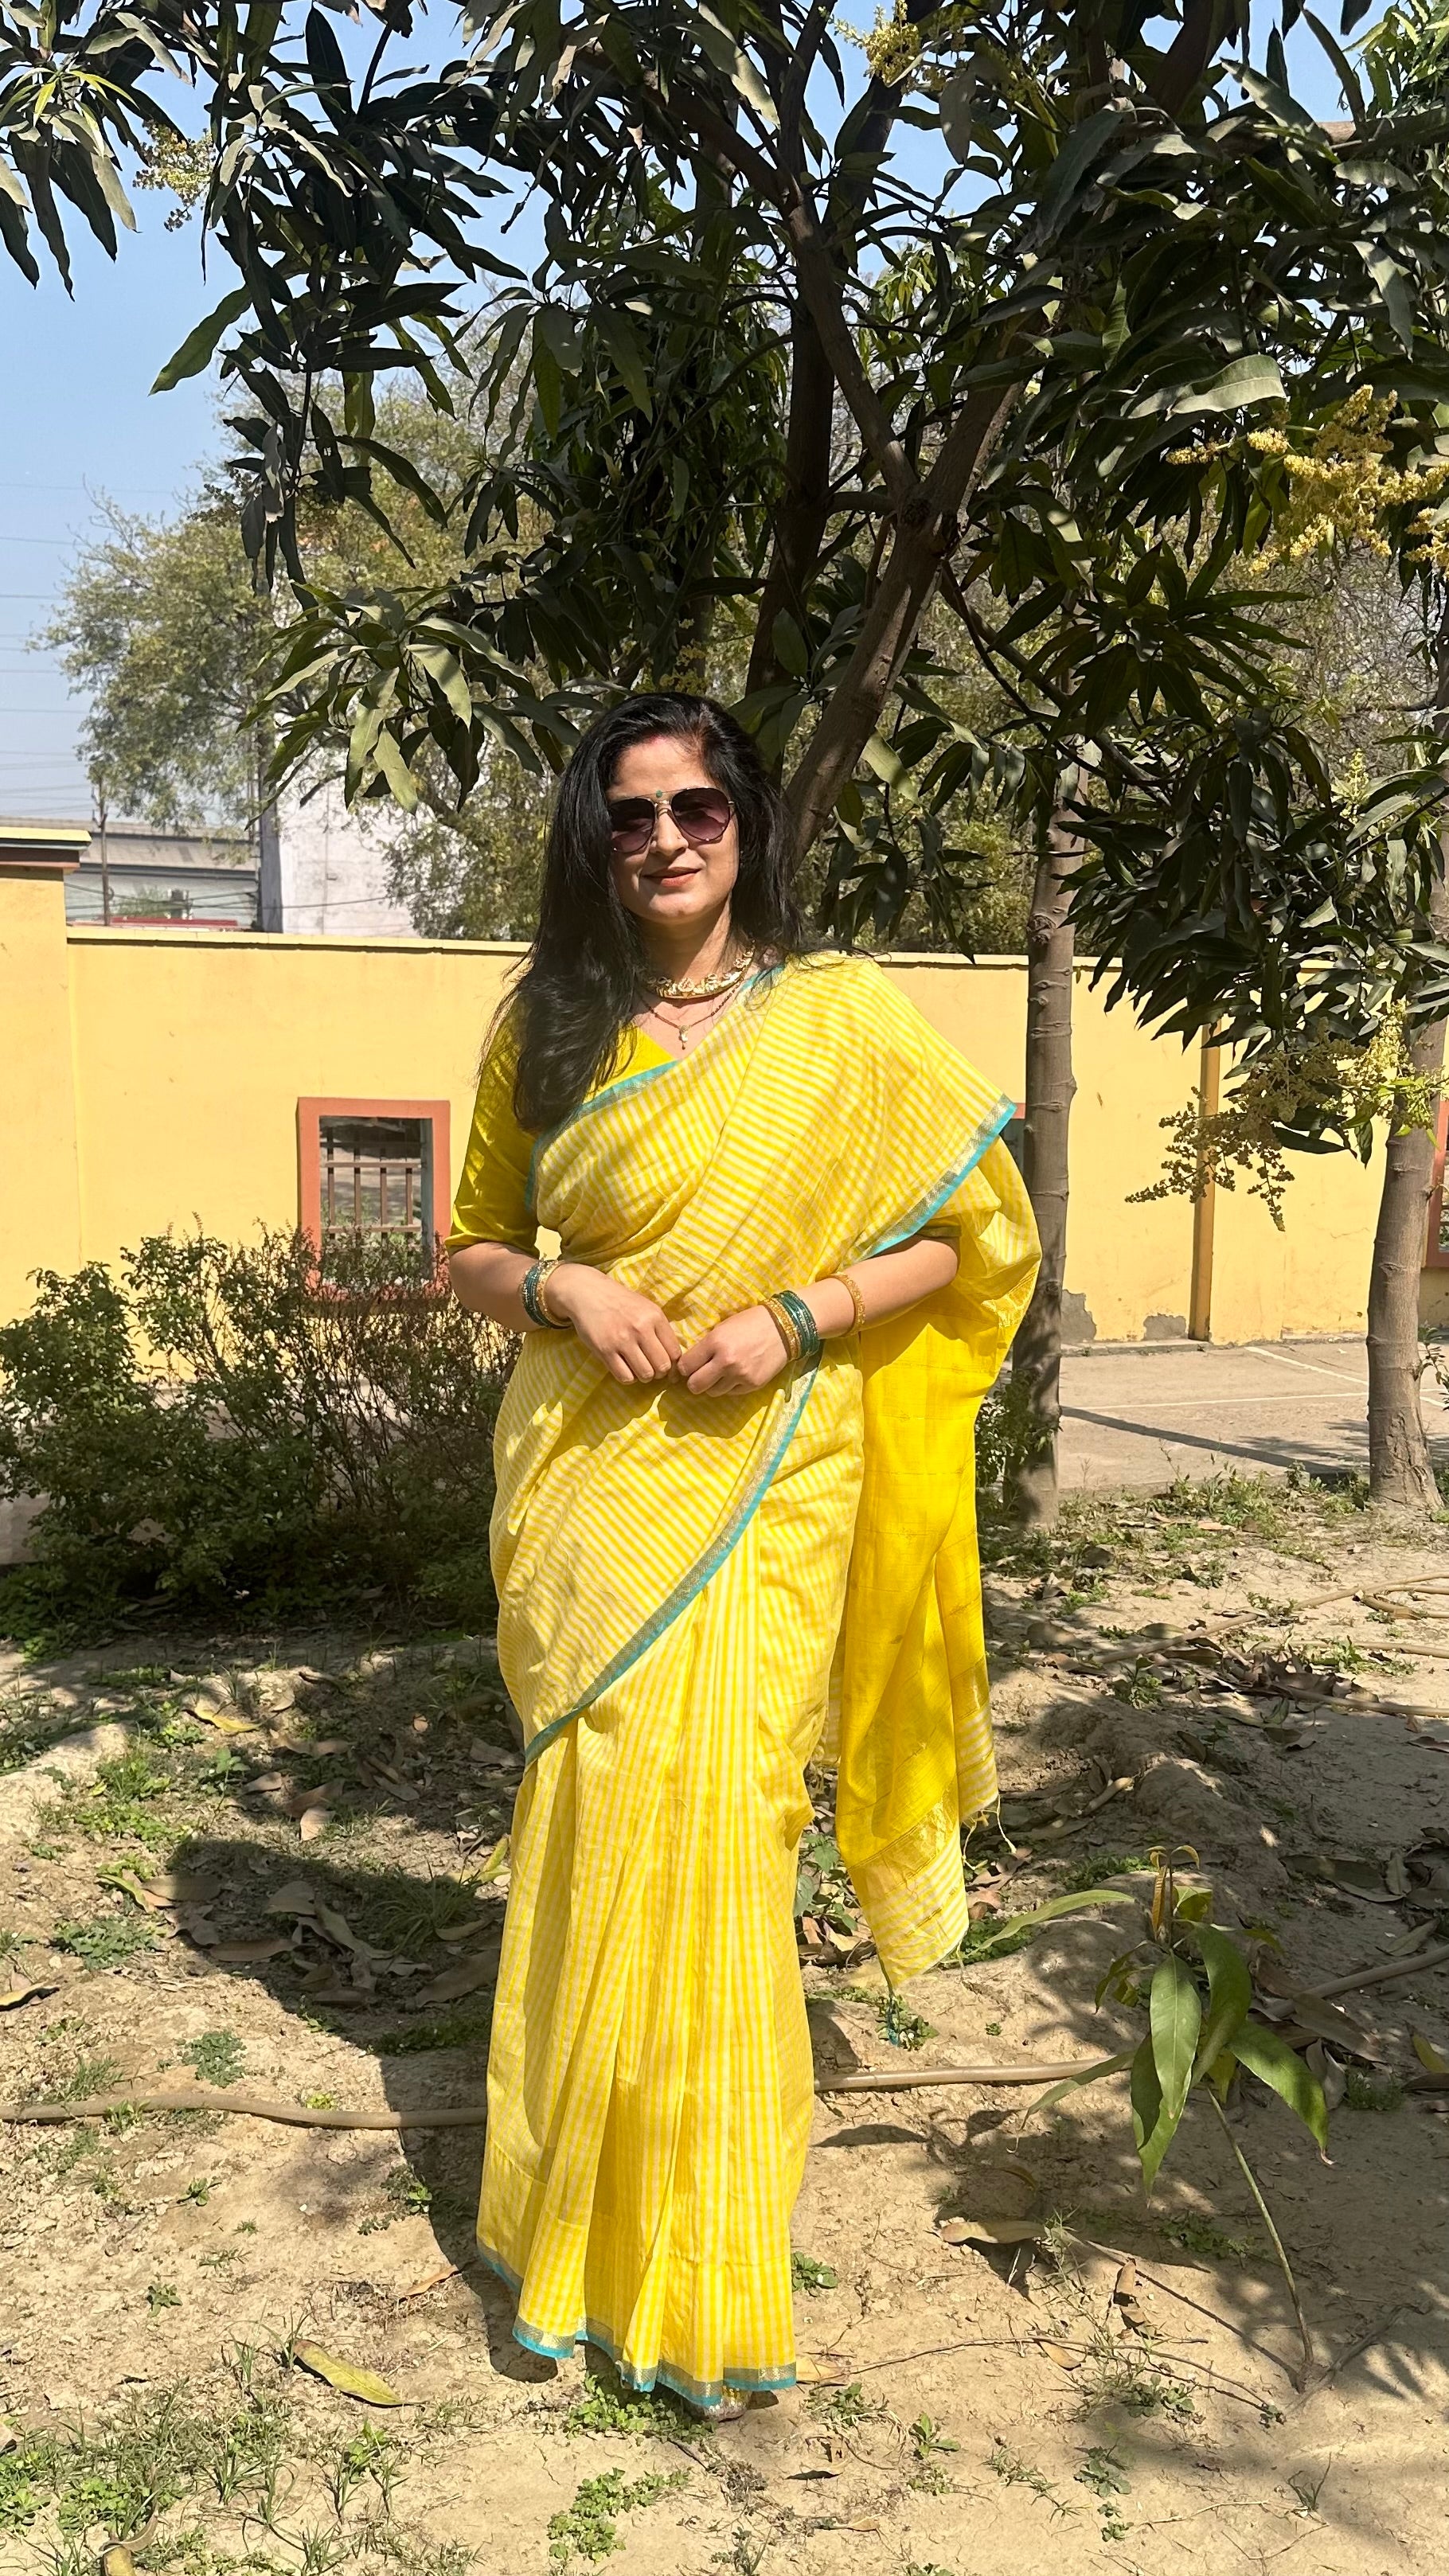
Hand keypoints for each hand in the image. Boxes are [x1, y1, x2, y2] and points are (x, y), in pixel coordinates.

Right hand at [547, 1263, 681, 1385]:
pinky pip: (625, 1377)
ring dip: (644, 1376)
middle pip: (662, 1366)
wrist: (588, 1293)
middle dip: (659, 1372)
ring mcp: (622, 1340)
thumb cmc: (620, 1302)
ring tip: (638, 1367)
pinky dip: (628, 1377)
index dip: (673, 1363)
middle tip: (651, 1367)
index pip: (675, 1351)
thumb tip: (675, 1359)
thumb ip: (661, 1329)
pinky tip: (625, 1367)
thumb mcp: (646, 1308)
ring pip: (645, 1374)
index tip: (666, 1365)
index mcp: (655, 1317)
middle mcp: (641, 1328)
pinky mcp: (605, 1350)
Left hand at [676, 1304, 790, 1396]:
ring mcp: (740, 1375)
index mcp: (715, 1342)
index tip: (689, 1367)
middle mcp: (725, 1361)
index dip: (685, 1368)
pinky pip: (731, 1393)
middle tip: (700, 1375)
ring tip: (722, 1373)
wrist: (783, 1328)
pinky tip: (738, 1373)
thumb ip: (705, 1347)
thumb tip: (688, 1365)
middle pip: (695, 1386)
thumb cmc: (749, 1323)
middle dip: (694, 1382)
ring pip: (712, 1392)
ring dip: (714, 1384)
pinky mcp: (752, 1385)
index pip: (685, 1366)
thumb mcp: (722, 1328)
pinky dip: (731, 1386)